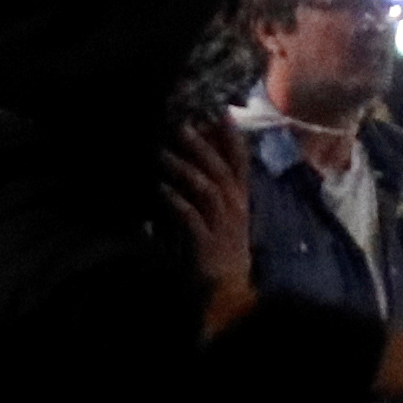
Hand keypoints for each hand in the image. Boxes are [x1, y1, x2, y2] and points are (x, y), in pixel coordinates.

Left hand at [165, 120, 253, 330]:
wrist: (230, 289)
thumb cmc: (224, 251)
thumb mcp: (227, 217)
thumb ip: (216, 191)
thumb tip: (196, 162)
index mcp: (241, 200)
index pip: (241, 163)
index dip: (231, 138)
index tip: (220, 112)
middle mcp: (236, 208)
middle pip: (221, 170)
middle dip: (202, 147)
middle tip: (181, 125)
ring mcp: (222, 224)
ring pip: (206, 188)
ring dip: (184, 169)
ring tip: (162, 153)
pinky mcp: (207, 240)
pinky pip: (191, 216)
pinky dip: (176, 201)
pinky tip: (160, 189)